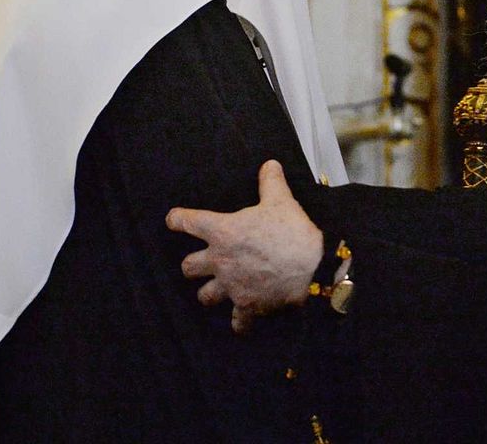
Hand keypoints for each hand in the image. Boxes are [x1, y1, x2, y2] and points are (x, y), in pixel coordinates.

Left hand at [166, 160, 322, 332]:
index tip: (173, 219)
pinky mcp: (246, 305)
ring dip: (209, 292)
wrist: (312, 267)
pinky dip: (238, 321)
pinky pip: (236, 321)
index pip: (187, 222)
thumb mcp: (281, 200)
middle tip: (201, 261)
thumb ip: (270, 182)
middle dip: (192, 265)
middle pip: (188, 267)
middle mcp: (220, 260)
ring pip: (204, 296)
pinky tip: (241, 320)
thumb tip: (270, 164)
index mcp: (222, 231)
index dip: (177, 219)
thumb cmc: (291, 231)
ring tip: (216, 289)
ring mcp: (231, 286)